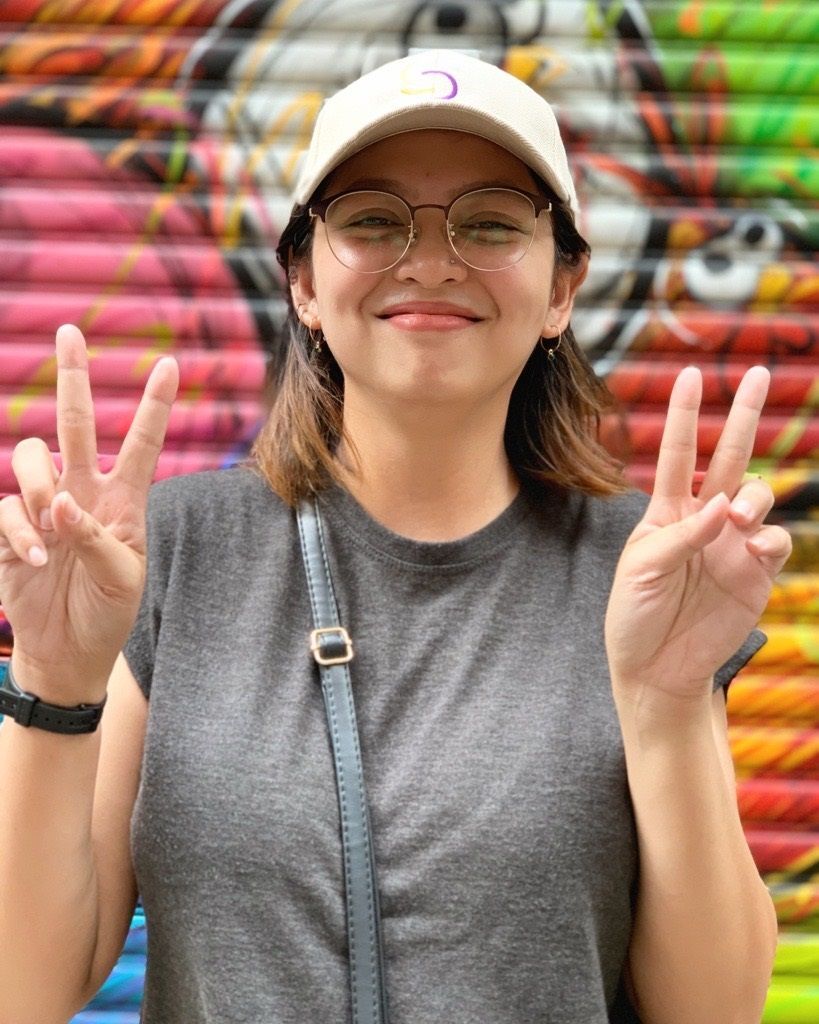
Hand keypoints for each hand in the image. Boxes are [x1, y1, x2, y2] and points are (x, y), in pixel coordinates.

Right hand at [0, 324, 178, 701]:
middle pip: (74, 423)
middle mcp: (82, 491)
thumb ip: (99, 537)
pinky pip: (5, 507)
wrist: (70, 651)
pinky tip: (37, 558)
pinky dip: (20, 530)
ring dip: (40, 483)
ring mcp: (43, 507)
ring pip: (31, 455)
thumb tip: (63, 501)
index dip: (154, 405)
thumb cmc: (109, 610)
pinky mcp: (10, 528)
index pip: (141, 443)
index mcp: (124, 499)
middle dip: (73, 376)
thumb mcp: (124, 576)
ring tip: (54, 524)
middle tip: (69, 332)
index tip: (170, 364)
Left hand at [604, 366, 790, 710]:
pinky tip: (752, 545)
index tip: (690, 374)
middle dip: (743, 415)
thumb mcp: (642, 572)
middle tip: (758, 373)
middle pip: (727, 457)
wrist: (657, 670)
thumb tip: (722, 507)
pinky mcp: (755, 572)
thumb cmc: (635, 617)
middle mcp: (702, 519)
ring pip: (756, 494)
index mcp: (665, 512)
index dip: (683, 415)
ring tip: (737, 517)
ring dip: (753, 495)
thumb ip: (680, 536)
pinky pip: (775, 540)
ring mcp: (732, 544)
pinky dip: (769, 536)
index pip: (677, 454)